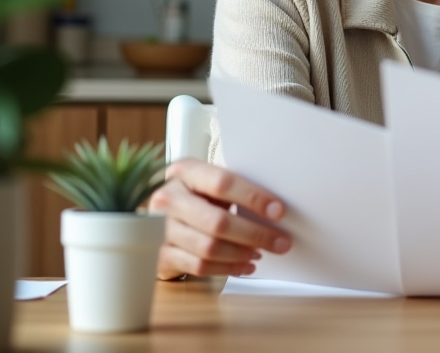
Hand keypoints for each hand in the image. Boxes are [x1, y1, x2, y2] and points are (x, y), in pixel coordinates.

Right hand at [148, 158, 291, 279]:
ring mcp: (160, 229)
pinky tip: (245, 265)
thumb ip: (235, 189)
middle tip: (280, 241)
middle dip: (255, 234)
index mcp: (185, 172)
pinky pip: (200, 266)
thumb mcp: (210, 183)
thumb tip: (275, 209)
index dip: (253, 198)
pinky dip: (228, 268)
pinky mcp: (161, 255)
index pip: (223, 183)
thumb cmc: (195, 196)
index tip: (278, 211)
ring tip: (261, 252)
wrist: (158, 217)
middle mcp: (168, 199)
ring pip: (209, 248)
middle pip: (218, 222)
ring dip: (242, 253)